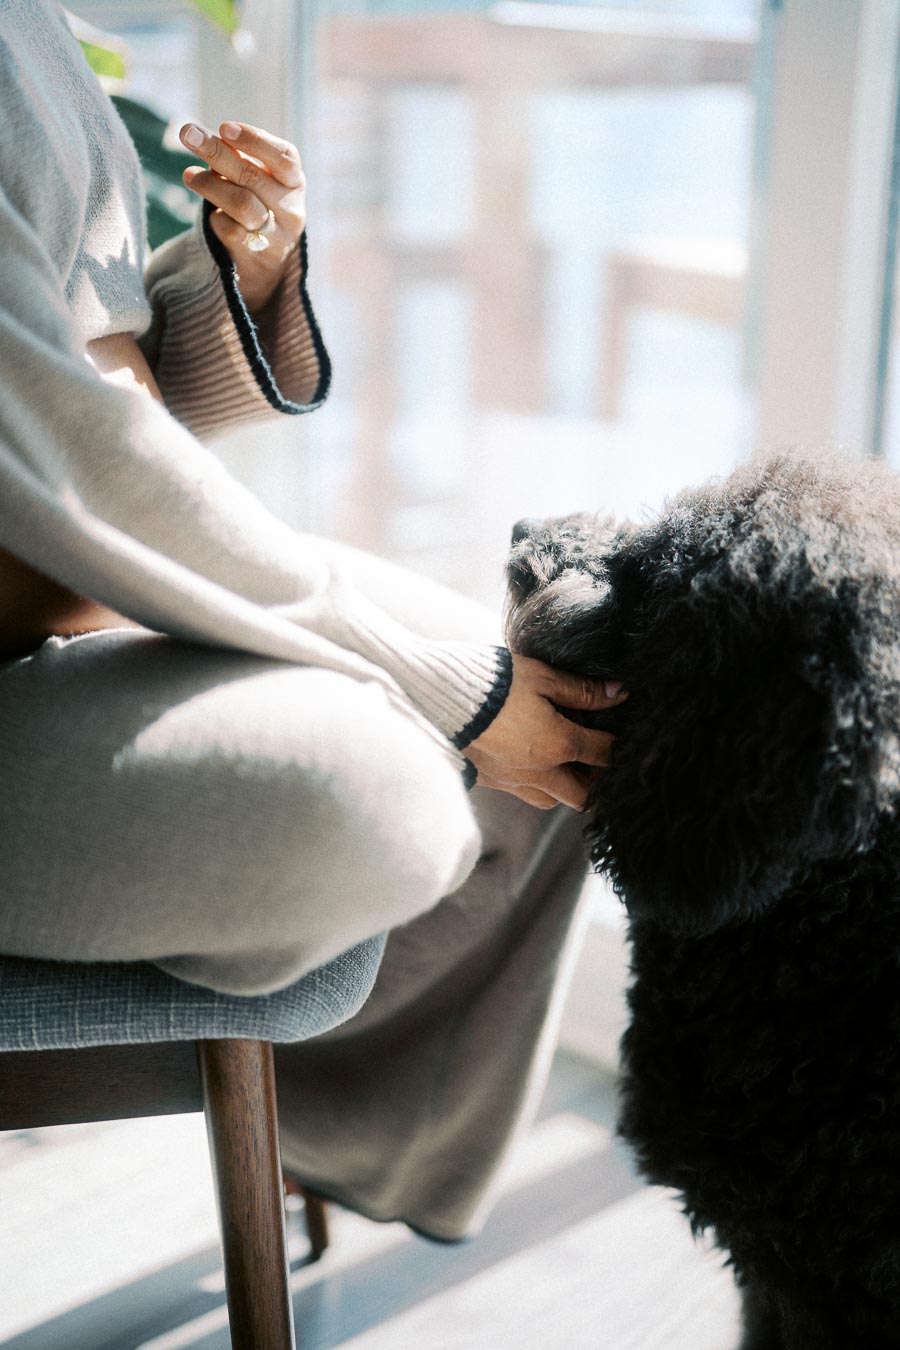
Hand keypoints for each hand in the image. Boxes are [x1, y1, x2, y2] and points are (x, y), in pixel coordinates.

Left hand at [179, 120, 306, 314]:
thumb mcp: (258, 180)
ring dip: (209, 184)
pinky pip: (228, 229)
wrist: (265, 263)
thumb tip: (208, 139)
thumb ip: (240, 160)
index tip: (224, 127)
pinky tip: (211, 213)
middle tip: (187, 133)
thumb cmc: (259, 206)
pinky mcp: (256, 257)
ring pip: (241, 203)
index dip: (255, 140)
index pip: (283, 157)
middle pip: (252, 176)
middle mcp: (291, 209)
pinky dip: (214, 216)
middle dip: (217, 152)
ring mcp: (276, 235)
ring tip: (188, 174)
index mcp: (294, 183)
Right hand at [465, 655, 626, 809]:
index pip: (602, 753)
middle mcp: (539, 772)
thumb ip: (581, 690)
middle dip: (596, 781)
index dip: (616, 743)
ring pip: (553, 800)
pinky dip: (535, 784)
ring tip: (567, 765)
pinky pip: (522, 793)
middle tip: (597, 761)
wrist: (439, 697)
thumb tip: (618, 693)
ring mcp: (512, 780)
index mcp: (558, 745)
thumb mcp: (541, 677)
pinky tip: (532, 764)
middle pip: (583, 795)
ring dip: (566, 787)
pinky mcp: (489, 780)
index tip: (618, 732)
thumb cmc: (494, 682)